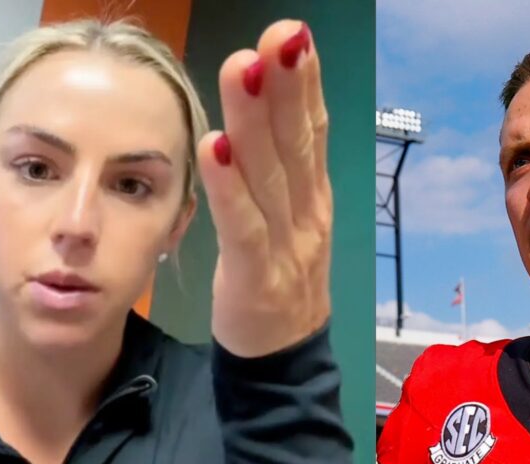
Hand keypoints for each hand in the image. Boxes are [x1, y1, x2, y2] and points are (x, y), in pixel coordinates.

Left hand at [197, 20, 331, 357]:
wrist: (284, 364)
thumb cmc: (277, 282)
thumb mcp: (289, 221)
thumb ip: (281, 171)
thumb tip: (267, 108)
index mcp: (313, 198)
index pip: (312, 131)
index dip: (304, 83)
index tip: (293, 35)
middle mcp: (308, 215)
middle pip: (296, 143)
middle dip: (288, 85)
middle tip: (281, 34)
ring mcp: (288, 247)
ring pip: (271, 176)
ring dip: (255, 119)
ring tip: (243, 68)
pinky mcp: (257, 279)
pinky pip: (243, 227)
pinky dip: (230, 187)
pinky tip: (215, 147)